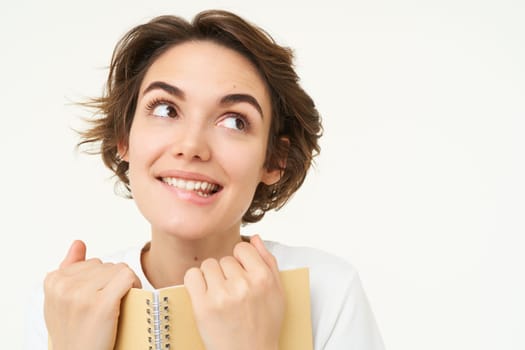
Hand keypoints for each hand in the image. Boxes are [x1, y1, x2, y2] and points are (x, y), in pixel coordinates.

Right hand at [44, 240, 140, 349]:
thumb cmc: (74, 331)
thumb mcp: (61, 301)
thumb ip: (68, 269)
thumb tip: (78, 242)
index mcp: (53, 280)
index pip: (90, 264)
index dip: (101, 280)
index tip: (98, 299)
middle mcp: (64, 285)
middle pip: (105, 265)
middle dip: (113, 282)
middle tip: (109, 304)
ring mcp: (81, 295)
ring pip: (118, 270)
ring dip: (125, 285)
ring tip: (117, 305)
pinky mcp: (100, 304)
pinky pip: (127, 277)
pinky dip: (134, 285)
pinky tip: (128, 299)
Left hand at [184, 235, 284, 349]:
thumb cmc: (264, 326)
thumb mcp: (278, 292)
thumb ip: (268, 261)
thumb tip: (255, 238)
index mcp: (263, 278)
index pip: (242, 248)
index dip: (240, 260)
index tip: (240, 274)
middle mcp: (243, 284)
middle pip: (224, 259)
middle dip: (226, 273)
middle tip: (231, 292)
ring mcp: (222, 295)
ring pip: (208, 265)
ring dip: (211, 278)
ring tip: (219, 295)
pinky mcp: (203, 306)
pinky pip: (192, 276)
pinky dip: (195, 282)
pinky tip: (204, 294)